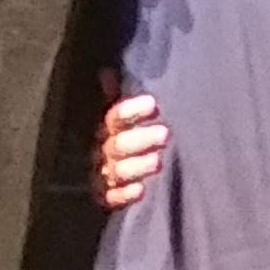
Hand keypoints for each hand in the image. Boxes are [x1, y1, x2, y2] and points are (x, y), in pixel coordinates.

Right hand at [95, 87, 165, 207]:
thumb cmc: (131, 134)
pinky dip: (124, 194)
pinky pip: (111, 197)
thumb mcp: (125, 113)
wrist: (119, 171)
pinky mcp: (107, 196)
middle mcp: (103, 149)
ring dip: (137, 166)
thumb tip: (107, 72)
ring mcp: (104, 173)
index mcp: (107, 126)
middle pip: (118, 144)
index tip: (153, 105)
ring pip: (116, 170)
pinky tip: (140, 191)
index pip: (116, 116)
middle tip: (165, 134)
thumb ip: (119, 93)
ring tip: (158, 162)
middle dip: (141, 139)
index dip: (132, 110)